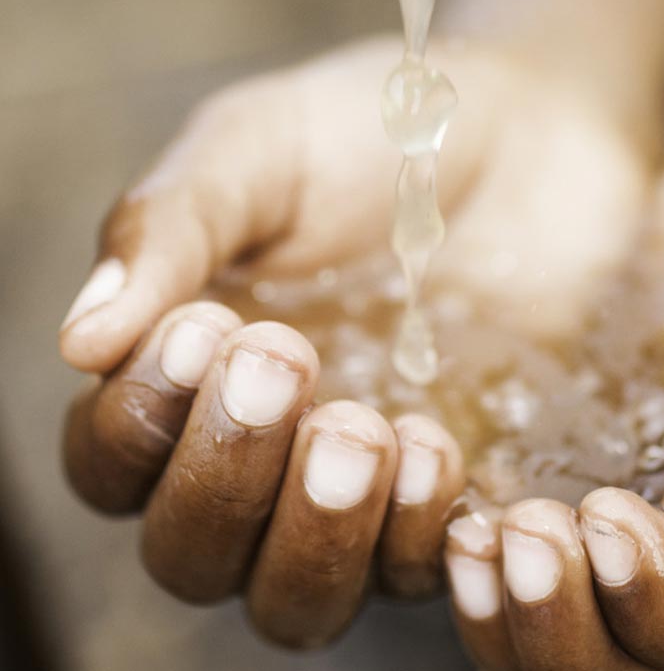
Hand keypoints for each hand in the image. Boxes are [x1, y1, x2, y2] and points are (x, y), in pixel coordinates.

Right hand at [59, 36, 649, 646]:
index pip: (114, 457)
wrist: (523, 126)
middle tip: (285, 361)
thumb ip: (171, 229)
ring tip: (364, 425)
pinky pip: (420, 568)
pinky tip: (436, 445)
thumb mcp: (258, 147)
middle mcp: (267, 444)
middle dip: (223, 480)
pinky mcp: (460, 482)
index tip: (210, 326)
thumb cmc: (374, 129)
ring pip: (295, 596)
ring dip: (315, 534)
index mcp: (194, 366)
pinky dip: (416, 535)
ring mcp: (364, 477)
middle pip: (193, 553)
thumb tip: (80, 341)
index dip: (140, 420)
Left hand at [447, 92, 663, 670]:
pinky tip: (445, 495)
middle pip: (647, 651)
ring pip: (584, 610)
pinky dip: (496, 539)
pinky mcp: (607, 449)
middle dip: (570, 622)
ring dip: (517, 600)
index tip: (607, 521)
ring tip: (465, 536)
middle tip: (512, 539)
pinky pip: (548, 527)